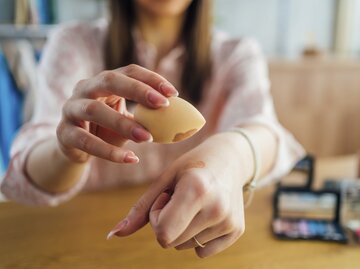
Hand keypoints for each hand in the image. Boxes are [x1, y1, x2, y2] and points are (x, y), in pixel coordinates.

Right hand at [56, 64, 177, 162]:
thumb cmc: (107, 129)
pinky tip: (131, 159)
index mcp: (103, 81)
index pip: (129, 71)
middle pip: (109, 80)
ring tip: (147, 138)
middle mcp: (85, 88)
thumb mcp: (127, 119)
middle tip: (162, 104)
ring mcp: (71, 109)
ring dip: (124, 124)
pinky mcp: (64, 133)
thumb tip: (180, 120)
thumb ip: (147, 116)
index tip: (174, 93)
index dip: (151, 79)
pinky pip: (86, 141)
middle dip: (137, 90)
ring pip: (94, 110)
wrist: (76, 147)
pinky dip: (109, 151)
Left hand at [108, 134, 249, 257]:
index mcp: (196, 190)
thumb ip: (140, 210)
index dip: (157, 217)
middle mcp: (216, 208)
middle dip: (167, 223)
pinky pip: (203, 251)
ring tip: (195, 203)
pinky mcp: (237, 230)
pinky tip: (206, 213)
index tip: (165, 197)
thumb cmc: (191, 166)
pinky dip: (198, 236)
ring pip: (186, 246)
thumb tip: (112, 235)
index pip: (163, 233)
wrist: (229, 159)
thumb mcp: (164, 180)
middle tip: (180, 198)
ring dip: (183, 228)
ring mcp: (229, 221)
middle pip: (172, 242)